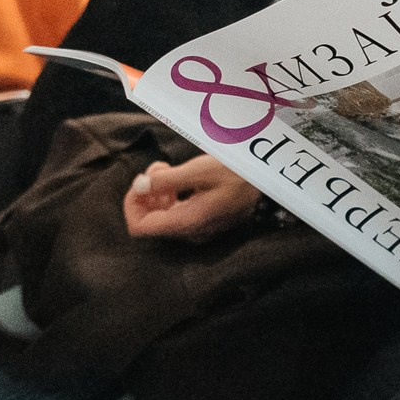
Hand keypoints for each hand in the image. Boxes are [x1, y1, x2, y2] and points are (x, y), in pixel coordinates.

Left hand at [123, 154, 259, 240]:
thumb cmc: (236, 172)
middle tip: (159, 168)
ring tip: (169, 168)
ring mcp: (198, 228)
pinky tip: (180, 178)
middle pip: (150, 220)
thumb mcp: (199, 170)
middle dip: (146, 193)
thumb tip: (139, 186)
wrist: (267, 179)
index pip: (139, 227)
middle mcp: (190, 231)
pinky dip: (172, 195)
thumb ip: (165, 180)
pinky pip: (178, 212)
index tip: (140, 181)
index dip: (132, 204)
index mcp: (186, 222)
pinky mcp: (205, 221)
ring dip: (158, 192)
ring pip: (163, 216)